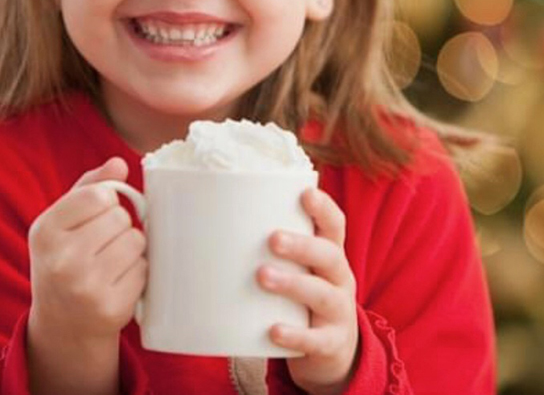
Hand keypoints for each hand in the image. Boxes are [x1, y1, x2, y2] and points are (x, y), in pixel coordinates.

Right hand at [28, 157, 147, 344]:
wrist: (62, 323)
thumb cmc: (65, 260)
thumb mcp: (62, 222)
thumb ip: (88, 187)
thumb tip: (119, 163)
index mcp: (45, 232)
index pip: (98, 195)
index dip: (106, 201)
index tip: (97, 214)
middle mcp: (61, 260)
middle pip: (121, 217)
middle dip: (118, 226)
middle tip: (102, 243)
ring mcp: (86, 287)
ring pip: (136, 241)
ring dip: (131, 247)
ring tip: (111, 261)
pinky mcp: (111, 308)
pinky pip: (143, 270)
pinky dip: (136, 272)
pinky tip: (117, 281)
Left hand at [257, 188, 357, 394]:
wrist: (331, 351)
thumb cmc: (301, 297)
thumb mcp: (297, 270)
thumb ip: (267, 249)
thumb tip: (203, 220)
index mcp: (330, 255)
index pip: (334, 225)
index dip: (323, 208)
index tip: (305, 193)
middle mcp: (340, 278)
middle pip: (329, 256)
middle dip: (301, 245)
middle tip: (272, 239)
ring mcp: (338, 312)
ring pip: (321, 294)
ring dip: (292, 284)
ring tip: (263, 276)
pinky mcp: (331, 344)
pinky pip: (315, 340)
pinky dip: (295, 335)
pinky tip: (273, 330)